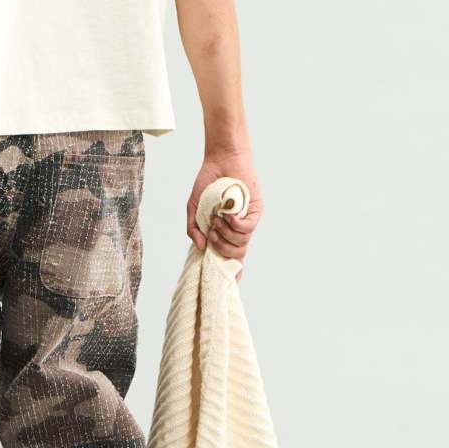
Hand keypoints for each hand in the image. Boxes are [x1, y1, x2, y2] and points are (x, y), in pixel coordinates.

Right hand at [186, 149, 261, 269]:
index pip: (232, 257)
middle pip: (237, 256)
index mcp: (225, 231)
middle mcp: (238, 229)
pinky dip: (235, 225)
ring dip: (226, 236)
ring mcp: (248, 221)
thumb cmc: (207, 183)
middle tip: (212, 234)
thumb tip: (200, 247)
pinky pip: (247, 229)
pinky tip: (227, 214)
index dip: (233, 274)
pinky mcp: (256, 211)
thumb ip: (192, 228)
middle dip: (221, 250)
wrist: (221, 160)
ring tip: (218, 220)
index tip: (232, 287)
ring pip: (242, 244)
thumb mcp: (193, 208)